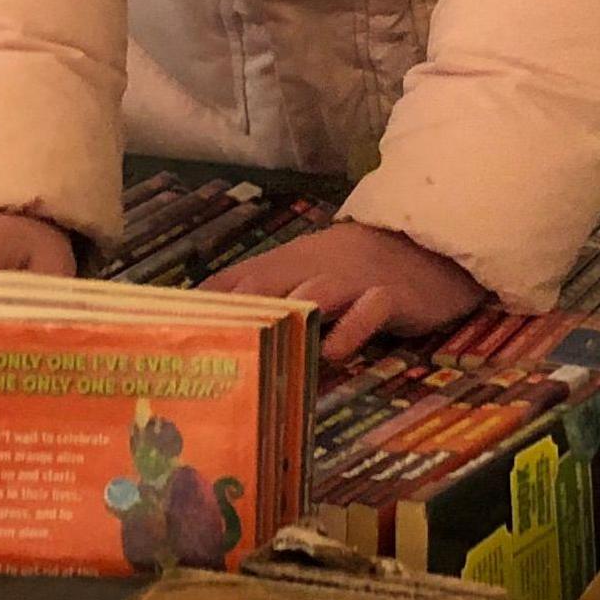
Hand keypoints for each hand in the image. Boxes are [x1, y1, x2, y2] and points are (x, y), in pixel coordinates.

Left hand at [203, 221, 488, 362]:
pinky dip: (352, 329)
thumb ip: (269, 292)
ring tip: (262, 347)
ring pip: (316, 292)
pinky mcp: (392, 295)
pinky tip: (336, 353)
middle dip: (237, 313)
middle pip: (268, 285)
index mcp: (290, 263)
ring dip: (290, 317)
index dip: (204, 305)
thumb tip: (215, 319)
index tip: (168, 333)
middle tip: (207, 350)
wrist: (431, 246)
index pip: (236, 281)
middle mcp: (315, 267)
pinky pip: (370, 309)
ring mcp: (354, 280)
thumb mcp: (311, 273)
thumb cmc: (364, 270)